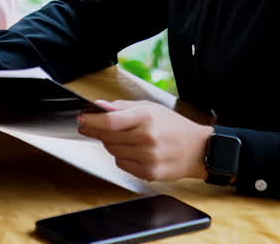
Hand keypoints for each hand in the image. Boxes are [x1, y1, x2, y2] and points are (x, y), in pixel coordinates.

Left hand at [75, 100, 214, 181]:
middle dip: (96, 131)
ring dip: (111, 143)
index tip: (81, 118)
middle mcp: (146, 138)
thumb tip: (100, 106)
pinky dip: (122, 157)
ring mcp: (148, 157)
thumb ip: (123, 107)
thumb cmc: (173, 126)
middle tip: (90, 126)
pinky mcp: (149, 173)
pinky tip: (133, 150)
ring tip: (123, 137)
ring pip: (112, 151)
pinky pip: (122, 164)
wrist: (198, 149)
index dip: (92, 120)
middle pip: (107, 137)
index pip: (110, 120)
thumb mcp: (150, 108)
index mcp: (146, 117)